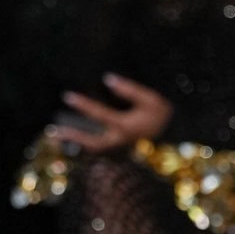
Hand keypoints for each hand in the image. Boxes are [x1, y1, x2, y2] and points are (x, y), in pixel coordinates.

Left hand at [53, 71, 174, 153]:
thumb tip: (107, 79)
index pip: (99, 114)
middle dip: (73, 136)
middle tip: (55, 130)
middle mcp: (121, 142)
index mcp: (126, 127)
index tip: (67, 96)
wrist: (179, 141)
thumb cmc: (166, 117)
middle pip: (91, 143)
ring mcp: (122, 151)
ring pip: (94, 151)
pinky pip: (101, 153)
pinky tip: (75, 141)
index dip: (83, 104)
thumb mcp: (152, 100)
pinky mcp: (124, 154)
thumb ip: (130, 90)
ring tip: (59, 135)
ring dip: (77, 144)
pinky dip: (87, 148)